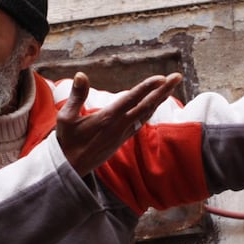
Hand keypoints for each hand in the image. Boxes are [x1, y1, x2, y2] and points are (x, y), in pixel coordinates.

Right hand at [57, 71, 182, 175]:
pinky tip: (156, 103)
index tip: (161, 78)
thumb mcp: (66, 118)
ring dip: (160, 99)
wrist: (72, 168)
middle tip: (177, 76)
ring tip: (171, 85)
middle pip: (146, 105)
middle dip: (163, 90)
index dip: (147, 88)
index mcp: (108, 118)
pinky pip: (141, 121)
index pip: (131, 99)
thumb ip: (76, 96)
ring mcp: (124, 133)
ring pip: (146, 113)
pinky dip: (150, 110)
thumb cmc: (68, 141)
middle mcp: (120, 126)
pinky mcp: (123, 138)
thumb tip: (81, 74)